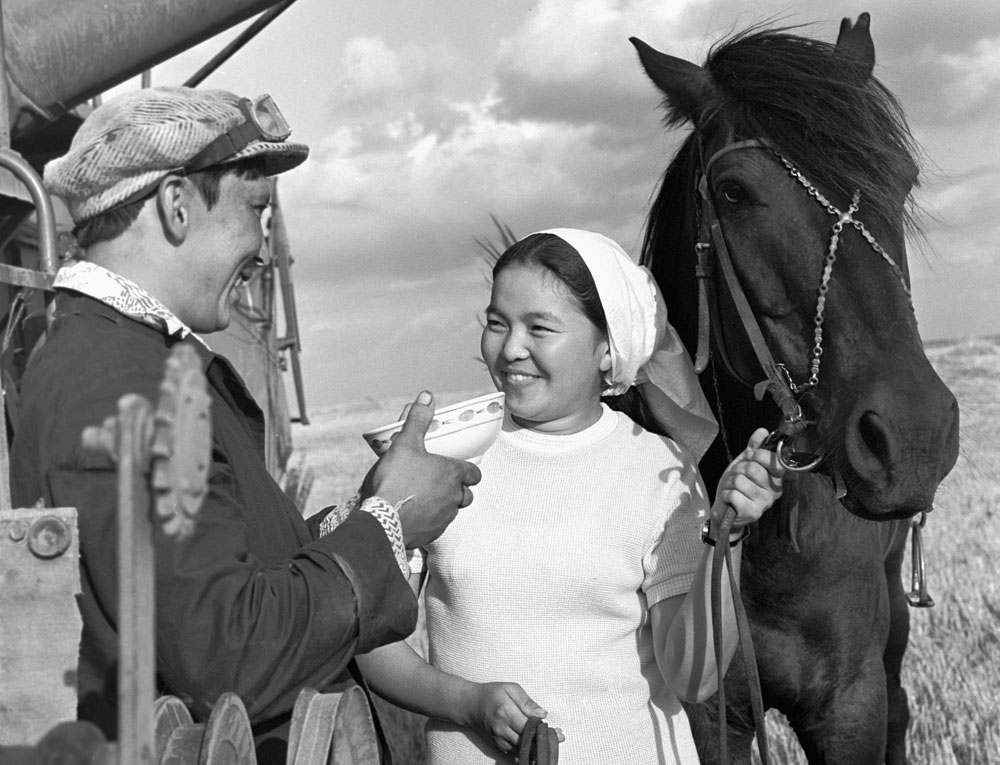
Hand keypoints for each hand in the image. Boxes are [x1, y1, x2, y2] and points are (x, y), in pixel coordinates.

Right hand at [361, 391, 480, 548]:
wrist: (381, 520)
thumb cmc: (395, 481)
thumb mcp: (405, 443)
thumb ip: (418, 420)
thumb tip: (427, 397)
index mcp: (452, 474)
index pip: (474, 473)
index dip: (468, 470)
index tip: (458, 468)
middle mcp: (453, 497)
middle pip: (466, 494)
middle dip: (457, 489)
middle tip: (439, 482)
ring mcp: (444, 517)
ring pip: (452, 510)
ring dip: (443, 504)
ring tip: (425, 497)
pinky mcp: (431, 534)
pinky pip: (437, 525)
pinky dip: (430, 519)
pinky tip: (414, 513)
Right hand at [465, 682, 559, 755]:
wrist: (469, 705)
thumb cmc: (491, 693)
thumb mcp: (510, 688)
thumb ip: (527, 701)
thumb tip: (542, 714)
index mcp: (506, 711)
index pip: (529, 726)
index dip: (544, 730)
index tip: (558, 731)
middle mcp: (501, 728)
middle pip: (527, 741)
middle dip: (544, 741)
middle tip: (559, 738)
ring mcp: (498, 739)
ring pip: (521, 750)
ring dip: (536, 749)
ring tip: (550, 744)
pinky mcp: (496, 745)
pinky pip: (513, 754)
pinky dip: (525, 754)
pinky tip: (536, 751)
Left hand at [712, 427, 785, 527]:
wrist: (724, 509)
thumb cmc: (736, 486)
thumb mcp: (744, 463)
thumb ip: (753, 447)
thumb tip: (762, 431)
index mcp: (776, 477)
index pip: (774, 460)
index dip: (757, 454)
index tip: (749, 457)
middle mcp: (775, 490)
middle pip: (753, 468)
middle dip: (738, 469)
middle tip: (737, 477)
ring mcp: (764, 502)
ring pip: (741, 480)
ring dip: (731, 483)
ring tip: (734, 488)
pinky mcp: (753, 512)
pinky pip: (733, 493)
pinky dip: (726, 494)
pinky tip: (730, 499)